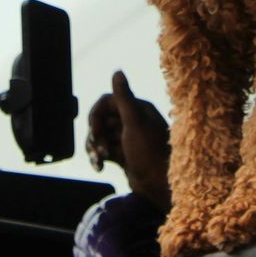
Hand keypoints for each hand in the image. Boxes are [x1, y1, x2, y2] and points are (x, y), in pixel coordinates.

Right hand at [84, 70, 171, 209]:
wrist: (160, 186)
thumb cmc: (150, 153)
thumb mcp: (135, 124)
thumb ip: (124, 97)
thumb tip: (117, 70)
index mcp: (138, 108)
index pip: (106, 102)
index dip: (96, 115)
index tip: (94, 131)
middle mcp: (132, 121)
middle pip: (101, 120)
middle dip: (96, 135)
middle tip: (101, 150)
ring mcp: (127, 139)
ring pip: (100, 136)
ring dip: (95, 148)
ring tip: (100, 161)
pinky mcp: (123, 155)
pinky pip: (103, 150)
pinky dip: (99, 158)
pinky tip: (100, 167)